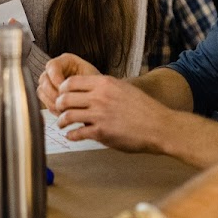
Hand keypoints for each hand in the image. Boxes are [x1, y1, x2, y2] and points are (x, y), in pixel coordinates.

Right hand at [37, 53, 98, 111]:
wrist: (100, 97)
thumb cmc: (99, 86)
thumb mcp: (92, 80)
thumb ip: (79, 82)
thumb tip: (63, 91)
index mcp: (66, 61)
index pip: (52, 66)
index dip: (55, 78)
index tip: (63, 89)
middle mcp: (55, 70)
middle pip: (44, 79)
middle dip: (53, 93)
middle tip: (63, 103)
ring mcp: (50, 82)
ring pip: (42, 91)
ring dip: (52, 102)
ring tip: (64, 110)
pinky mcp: (49, 94)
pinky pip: (44, 101)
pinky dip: (52, 108)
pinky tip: (62, 113)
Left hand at [53, 73, 178, 154]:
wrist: (159, 126)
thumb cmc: (144, 109)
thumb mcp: (124, 88)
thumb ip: (105, 88)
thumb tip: (90, 90)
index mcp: (104, 83)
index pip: (71, 81)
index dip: (62, 89)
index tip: (61, 95)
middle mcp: (99, 97)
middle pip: (65, 98)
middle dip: (58, 105)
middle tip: (59, 110)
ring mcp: (99, 114)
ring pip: (68, 115)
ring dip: (62, 121)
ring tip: (62, 124)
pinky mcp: (101, 132)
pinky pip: (77, 133)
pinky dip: (71, 135)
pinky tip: (72, 136)